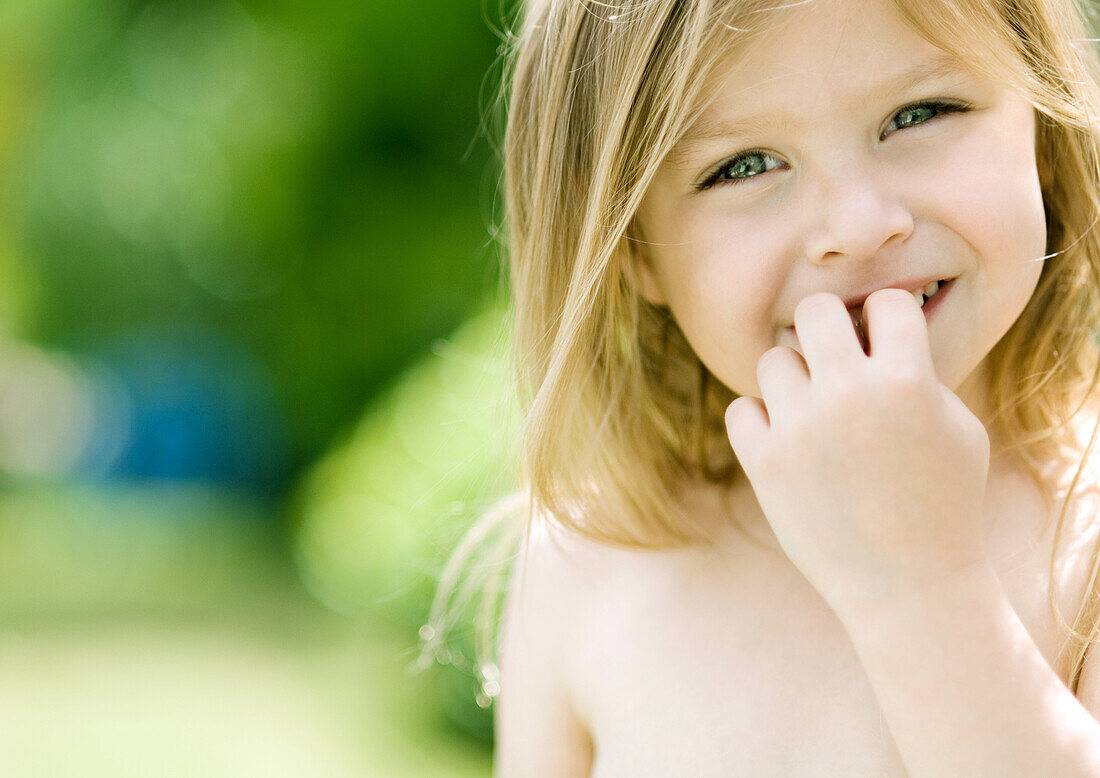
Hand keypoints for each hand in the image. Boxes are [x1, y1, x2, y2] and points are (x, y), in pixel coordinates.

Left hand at [724, 289, 991, 614]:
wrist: (909, 585)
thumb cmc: (945, 504)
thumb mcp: (959, 428)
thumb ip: (921, 373)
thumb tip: (878, 332)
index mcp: (907, 380)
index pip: (885, 301)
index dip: (886, 318)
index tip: (884, 342)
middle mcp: (849, 394)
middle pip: (815, 310)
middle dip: (827, 327)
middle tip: (834, 357)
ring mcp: (801, 428)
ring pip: (774, 358)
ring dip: (793, 378)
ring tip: (814, 410)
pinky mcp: (765, 462)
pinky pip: (742, 409)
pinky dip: (760, 421)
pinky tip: (787, 441)